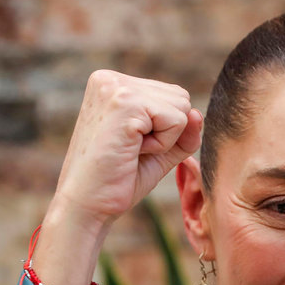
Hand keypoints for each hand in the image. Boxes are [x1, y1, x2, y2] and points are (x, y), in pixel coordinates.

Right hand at [31, 72, 201, 284]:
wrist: (86, 206)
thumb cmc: (118, 181)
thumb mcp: (160, 151)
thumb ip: (183, 131)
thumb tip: (198, 113)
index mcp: (113, 84)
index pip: (172, 96)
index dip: (164, 131)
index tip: (130, 146)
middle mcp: (111, 78)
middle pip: (181, 98)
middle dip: (167, 133)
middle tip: (131, 151)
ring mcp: (116, 87)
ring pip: (182, 107)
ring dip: (165, 140)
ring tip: (130, 151)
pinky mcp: (125, 103)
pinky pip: (177, 121)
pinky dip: (162, 145)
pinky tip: (131, 152)